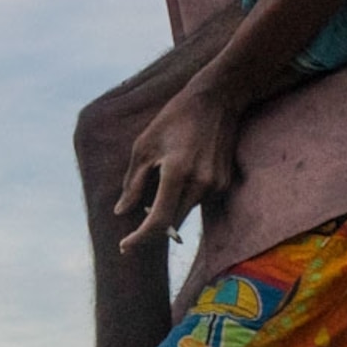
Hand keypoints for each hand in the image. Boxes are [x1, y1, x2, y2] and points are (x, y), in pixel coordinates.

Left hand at [114, 80, 243, 250]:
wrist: (218, 100)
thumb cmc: (174, 118)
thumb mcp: (144, 146)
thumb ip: (132, 183)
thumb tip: (122, 211)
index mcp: (177, 173)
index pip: (159, 221)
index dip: (140, 238)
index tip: (125, 246)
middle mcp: (200, 184)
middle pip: (172, 223)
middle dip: (152, 226)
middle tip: (136, 220)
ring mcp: (216, 185)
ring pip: (184, 212)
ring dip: (169, 209)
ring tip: (160, 181)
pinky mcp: (224, 184)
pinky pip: (198, 201)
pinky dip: (183, 198)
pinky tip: (181, 172)